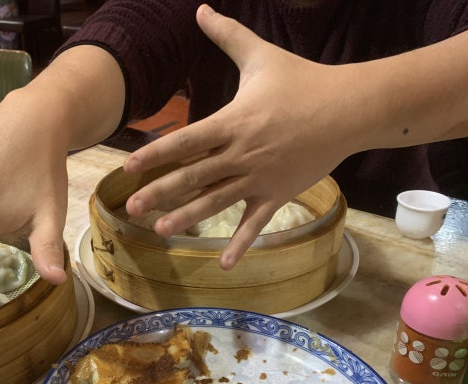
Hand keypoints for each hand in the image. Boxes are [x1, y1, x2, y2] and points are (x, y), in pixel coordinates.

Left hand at [123, 4, 356, 269]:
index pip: (184, 141)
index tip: (127, 169)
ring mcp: (260, 177)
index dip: (154, 155)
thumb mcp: (261, 56)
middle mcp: (241, 153)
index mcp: (232, 121)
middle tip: (131, 209)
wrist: (349, 108)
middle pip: (193, 176)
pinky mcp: (278, 194)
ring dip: (188, 218)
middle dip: (160, 193)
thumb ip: (226, 35)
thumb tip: (200, 8)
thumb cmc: (303, 81)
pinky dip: (242, 244)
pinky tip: (224, 265)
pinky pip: (256, 223)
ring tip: (162, 231)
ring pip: (217, 202)